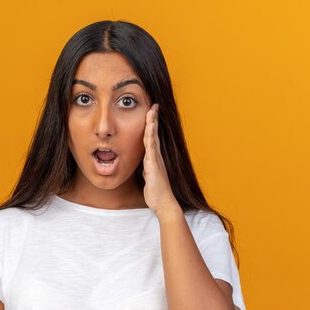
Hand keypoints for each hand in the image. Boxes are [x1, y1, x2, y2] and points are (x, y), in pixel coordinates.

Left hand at [142, 103, 180, 218]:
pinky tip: (150, 127)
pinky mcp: (153, 165)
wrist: (163, 203)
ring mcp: (155, 160)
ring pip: (153, 138)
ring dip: (152, 124)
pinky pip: (151, 147)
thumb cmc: (156, 193)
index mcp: (154, 159)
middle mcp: (156, 157)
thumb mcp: (149, 178)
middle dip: (153, 119)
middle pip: (154, 134)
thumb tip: (145, 167)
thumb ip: (147, 170)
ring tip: (152, 111)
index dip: (151, 126)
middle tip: (154, 105)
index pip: (151, 139)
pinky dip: (151, 136)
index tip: (151, 114)